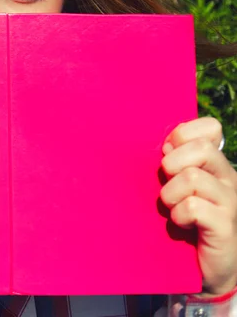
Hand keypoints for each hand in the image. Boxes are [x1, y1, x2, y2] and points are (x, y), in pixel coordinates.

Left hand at [160, 116, 236, 295]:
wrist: (202, 267)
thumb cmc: (183, 219)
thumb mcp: (175, 184)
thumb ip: (172, 161)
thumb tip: (165, 146)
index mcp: (215, 163)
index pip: (211, 127)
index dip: (183, 134)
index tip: (167, 153)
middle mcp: (228, 177)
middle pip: (202, 148)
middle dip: (173, 163)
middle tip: (167, 182)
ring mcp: (230, 202)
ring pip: (194, 178)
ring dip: (172, 193)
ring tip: (172, 207)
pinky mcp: (226, 226)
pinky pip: (195, 207)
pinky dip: (179, 214)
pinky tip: (180, 223)